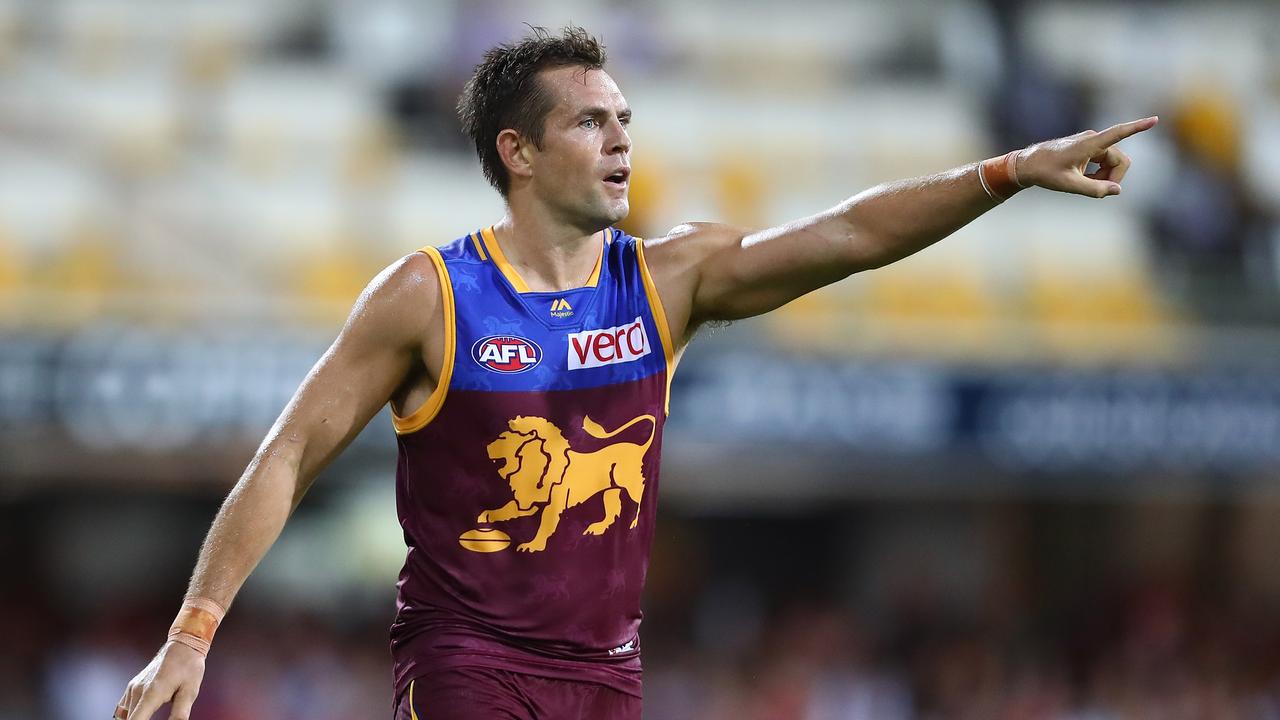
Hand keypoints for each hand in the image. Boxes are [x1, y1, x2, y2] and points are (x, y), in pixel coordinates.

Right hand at [116, 641, 205, 719]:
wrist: (183, 646)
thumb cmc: (189, 667)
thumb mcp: (190, 692)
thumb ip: (179, 714)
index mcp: (152, 693)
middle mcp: (138, 690)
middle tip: (155, 718)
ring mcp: (133, 687)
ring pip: (125, 715)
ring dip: (135, 719)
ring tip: (149, 719)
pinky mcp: (132, 686)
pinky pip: (123, 707)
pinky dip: (130, 715)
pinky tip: (141, 716)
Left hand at [1016, 116, 1158, 197]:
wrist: (1027, 165)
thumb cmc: (1045, 173)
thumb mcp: (1069, 185)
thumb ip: (1094, 190)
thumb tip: (1117, 191)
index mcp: (1090, 144)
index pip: (1118, 133)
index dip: (1138, 127)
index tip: (1155, 119)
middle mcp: (1093, 139)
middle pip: (1120, 161)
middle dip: (1113, 178)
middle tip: (1095, 190)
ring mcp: (1092, 143)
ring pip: (1113, 163)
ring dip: (1104, 177)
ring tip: (1084, 184)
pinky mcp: (1089, 148)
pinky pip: (1105, 163)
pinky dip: (1099, 174)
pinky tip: (1083, 179)